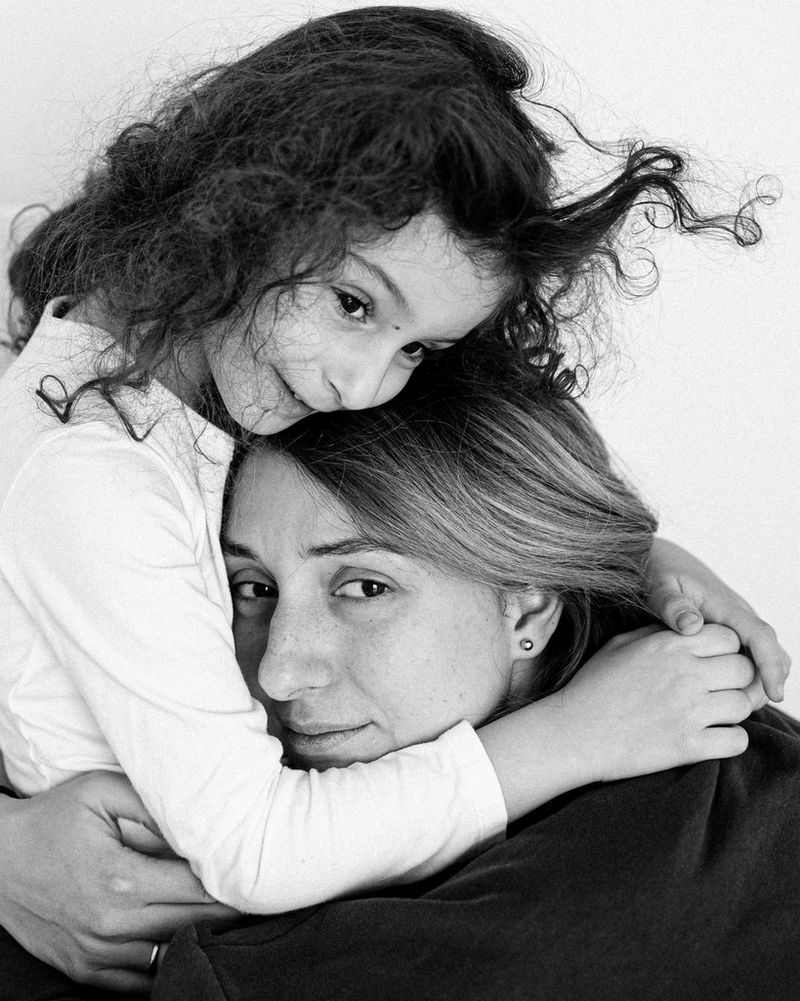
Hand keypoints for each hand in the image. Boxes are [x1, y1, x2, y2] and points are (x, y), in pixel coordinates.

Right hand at [0, 771, 236, 992]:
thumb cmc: (52, 818)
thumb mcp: (100, 792)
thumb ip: (150, 805)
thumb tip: (194, 823)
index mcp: (122, 879)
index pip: (197, 888)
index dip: (228, 881)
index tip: (248, 871)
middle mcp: (112, 923)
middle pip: (191, 924)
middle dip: (225, 911)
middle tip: (251, 895)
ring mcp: (96, 952)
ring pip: (168, 955)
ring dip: (198, 938)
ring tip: (223, 918)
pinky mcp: (82, 968)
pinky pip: (137, 981)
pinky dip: (163, 965)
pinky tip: (182, 943)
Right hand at [551, 623, 759, 783]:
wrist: (572, 732)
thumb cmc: (592, 687)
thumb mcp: (620, 645)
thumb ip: (657, 632)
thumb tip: (686, 628)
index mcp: (668, 646)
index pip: (728, 637)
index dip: (727, 650)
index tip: (715, 663)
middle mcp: (684, 674)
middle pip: (744, 669)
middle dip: (736, 679)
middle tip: (719, 690)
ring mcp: (688, 710)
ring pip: (744, 705)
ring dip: (734, 710)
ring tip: (714, 715)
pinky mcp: (688, 745)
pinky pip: (737, 741)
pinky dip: (731, 741)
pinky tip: (713, 738)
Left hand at [646, 538, 789, 701]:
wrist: (660, 560)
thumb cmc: (658, 573)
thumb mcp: (659, 586)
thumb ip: (672, 605)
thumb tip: (691, 625)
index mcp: (726, 605)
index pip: (760, 636)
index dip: (771, 666)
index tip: (775, 693)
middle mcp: (739, 616)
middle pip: (770, 653)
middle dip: (765, 683)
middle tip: (741, 709)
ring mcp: (737, 625)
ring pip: (763, 658)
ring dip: (757, 682)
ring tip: (731, 707)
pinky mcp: (730, 633)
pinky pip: (749, 657)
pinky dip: (746, 677)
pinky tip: (722, 695)